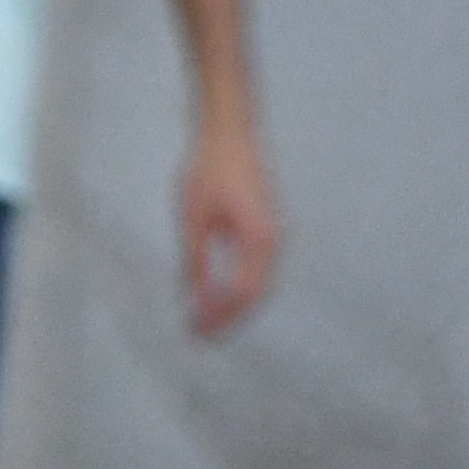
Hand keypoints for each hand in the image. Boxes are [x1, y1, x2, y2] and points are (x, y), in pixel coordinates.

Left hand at [176, 113, 281, 336]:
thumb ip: (197, 261)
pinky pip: (257, 269)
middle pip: (255, 294)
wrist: (231, 132)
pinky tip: (217, 294)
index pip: (243, 292)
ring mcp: (274, 234)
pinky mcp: (267, 229)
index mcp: (260, 239)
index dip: (221, 316)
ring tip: (206, 321)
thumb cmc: (211, 169)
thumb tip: (195, 299)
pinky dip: (239, 287)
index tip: (197, 332)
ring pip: (259, 283)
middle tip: (200, 336)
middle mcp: (274, 240)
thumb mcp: (194, 218)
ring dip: (234, 304)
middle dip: (229, 317)